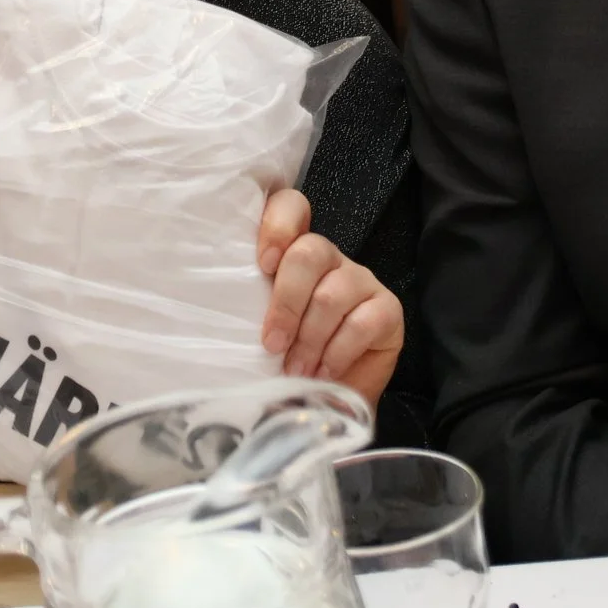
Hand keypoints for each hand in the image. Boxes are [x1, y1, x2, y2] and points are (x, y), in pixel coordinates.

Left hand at [255, 189, 403, 405]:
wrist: (328, 400)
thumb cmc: (286, 362)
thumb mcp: (260, 331)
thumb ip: (247, 312)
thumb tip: (218, 319)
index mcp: (293, 253)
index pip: (290, 207)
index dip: (277, 226)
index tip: (263, 264)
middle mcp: (329, 259)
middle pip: (309, 253)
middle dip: (286, 303)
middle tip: (272, 344)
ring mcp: (361, 281)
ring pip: (332, 293)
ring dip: (309, 340)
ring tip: (297, 370)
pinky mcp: (388, 309)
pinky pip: (362, 323)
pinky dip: (337, 353)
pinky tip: (324, 372)